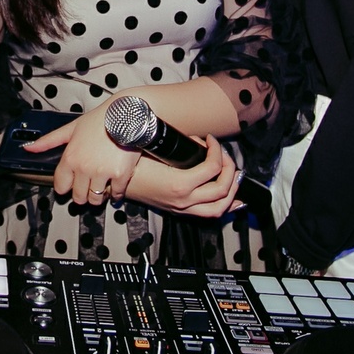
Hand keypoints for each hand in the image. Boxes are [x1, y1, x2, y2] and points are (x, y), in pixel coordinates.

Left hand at [44, 108, 141, 205]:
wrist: (127, 114)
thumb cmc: (100, 119)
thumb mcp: (71, 127)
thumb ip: (49, 141)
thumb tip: (28, 148)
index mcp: (70, 158)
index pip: (61, 186)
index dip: (65, 187)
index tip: (71, 185)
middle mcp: (84, 168)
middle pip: (78, 197)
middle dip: (82, 194)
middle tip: (87, 188)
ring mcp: (102, 172)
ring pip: (95, 199)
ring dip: (97, 196)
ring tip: (101, 188)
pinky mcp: (120, 175)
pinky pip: (116, 194)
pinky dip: (116, 194)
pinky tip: (115, 188)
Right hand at [123, 136, 240, 216]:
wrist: (117, 183)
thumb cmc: (133, 167)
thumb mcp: (157, 152)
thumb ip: (181, 147)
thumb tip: (200, 142)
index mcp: (179, 184)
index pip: (213, 168)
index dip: (217, 150)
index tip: (211, 139)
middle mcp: (184, 200)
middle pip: (222, 189)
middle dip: (230, 169)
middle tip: (225, 155)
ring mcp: (182, 208)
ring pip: (219, 208)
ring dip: (232, 192)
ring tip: (235, 178)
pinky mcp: (179, 211)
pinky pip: (209, 214)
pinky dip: (224, 206)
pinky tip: (232, 200)